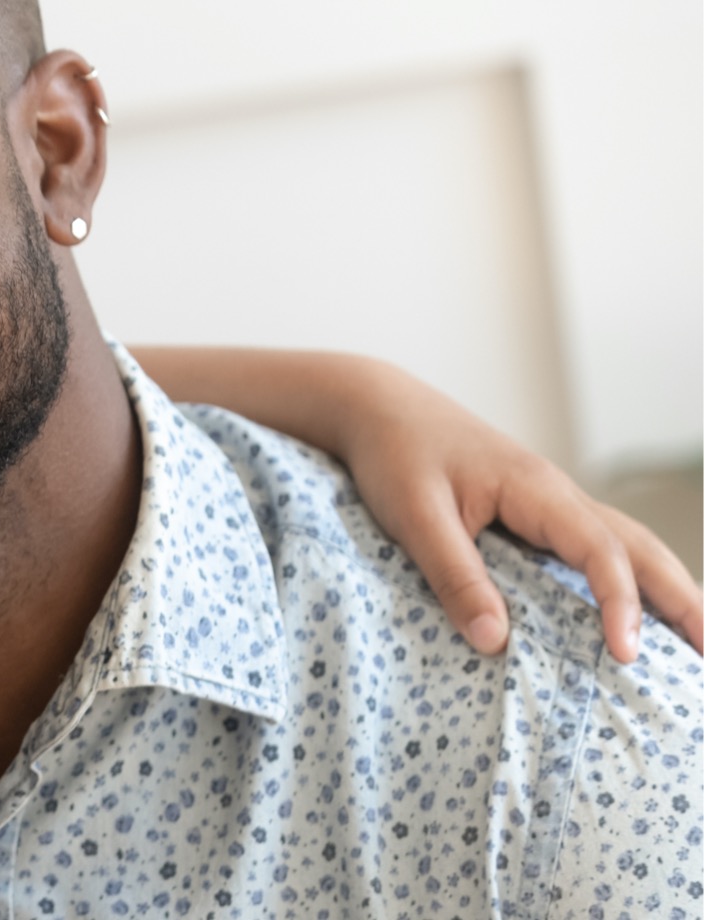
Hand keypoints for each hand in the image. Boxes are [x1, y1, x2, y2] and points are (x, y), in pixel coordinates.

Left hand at [340, 364, 700, 663]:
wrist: (378, 407)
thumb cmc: (395, 454)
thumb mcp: (414, 516)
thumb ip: (454, 575)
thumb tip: (496, 643)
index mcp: (537, 490)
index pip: (601, 550)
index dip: (619, 603)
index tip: (626, 655)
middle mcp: (557, 496)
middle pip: (641, 548)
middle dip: (683, 600)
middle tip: (711, 656)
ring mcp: (550, 504)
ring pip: (628, 546)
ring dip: (666, 591)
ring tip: (696, 643)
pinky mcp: (534, 514)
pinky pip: (597, 549)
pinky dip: (629, 581)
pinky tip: (633, 616)